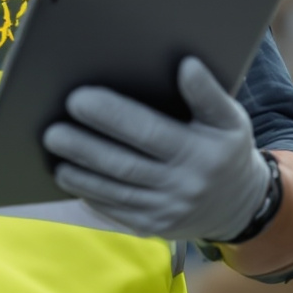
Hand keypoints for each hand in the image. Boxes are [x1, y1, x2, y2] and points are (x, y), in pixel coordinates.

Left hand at [42, 57, 270, 244]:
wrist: (241, 206)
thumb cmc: (226, 150)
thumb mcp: (230, 120)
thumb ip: (207, 94)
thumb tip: (186, 65)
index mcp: (201, 153)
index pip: (148, 132)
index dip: (112, 116)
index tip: (77, 98)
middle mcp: (183, 185)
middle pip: (123, 164)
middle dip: (83, 146)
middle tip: (51, 129)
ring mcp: (166, 210)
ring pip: (113, 190)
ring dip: (78, 172)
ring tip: (53, 149)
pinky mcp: (153, 228)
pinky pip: (115, 210)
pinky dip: (89, 193)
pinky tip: (68, 176)